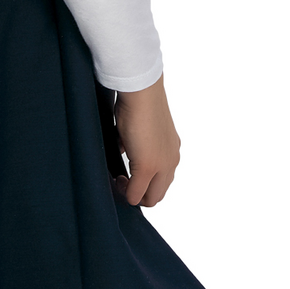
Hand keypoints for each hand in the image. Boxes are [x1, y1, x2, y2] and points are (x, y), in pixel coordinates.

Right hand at [113, 73, 179, 207]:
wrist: (142, 91)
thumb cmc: (138, 101)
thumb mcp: (140, 127)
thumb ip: (136, 143)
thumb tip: (123, 150)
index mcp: (171, 150)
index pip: (162, 181)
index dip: (144, 184)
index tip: (128, 174)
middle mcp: (171, 160)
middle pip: (158, 194)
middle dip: (139, 194)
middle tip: (122, 181)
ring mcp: (163, 165)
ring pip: (152, 197)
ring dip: (134, 192)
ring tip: (121, 178)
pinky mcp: (148, 166)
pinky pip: (136, 193)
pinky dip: (126, 191)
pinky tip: (117, 177)